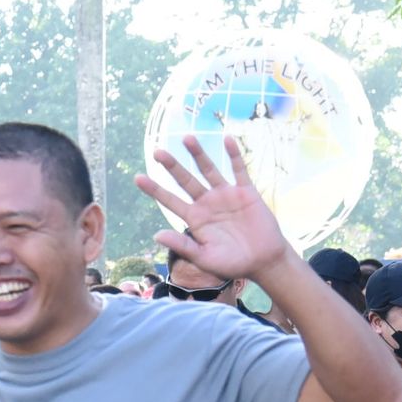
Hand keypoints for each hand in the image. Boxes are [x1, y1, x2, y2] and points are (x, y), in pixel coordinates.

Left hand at [135, 138, 294, 282]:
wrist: (263, 261)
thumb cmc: (232, 264)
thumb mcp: (204, 258)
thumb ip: (182, 245)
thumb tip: (157, 235)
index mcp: (194, 219)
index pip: (170, 201)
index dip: (155, 189)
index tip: (138, 178)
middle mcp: (207, 203)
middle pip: (186, 180)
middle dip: (172, 166)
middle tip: (158, 152)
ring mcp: (226, 195)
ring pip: (209, 170)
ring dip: (198, 154)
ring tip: (186, 138)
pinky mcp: (246, 192)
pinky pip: (239, 170)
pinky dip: (234, 155)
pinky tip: (227, 139)